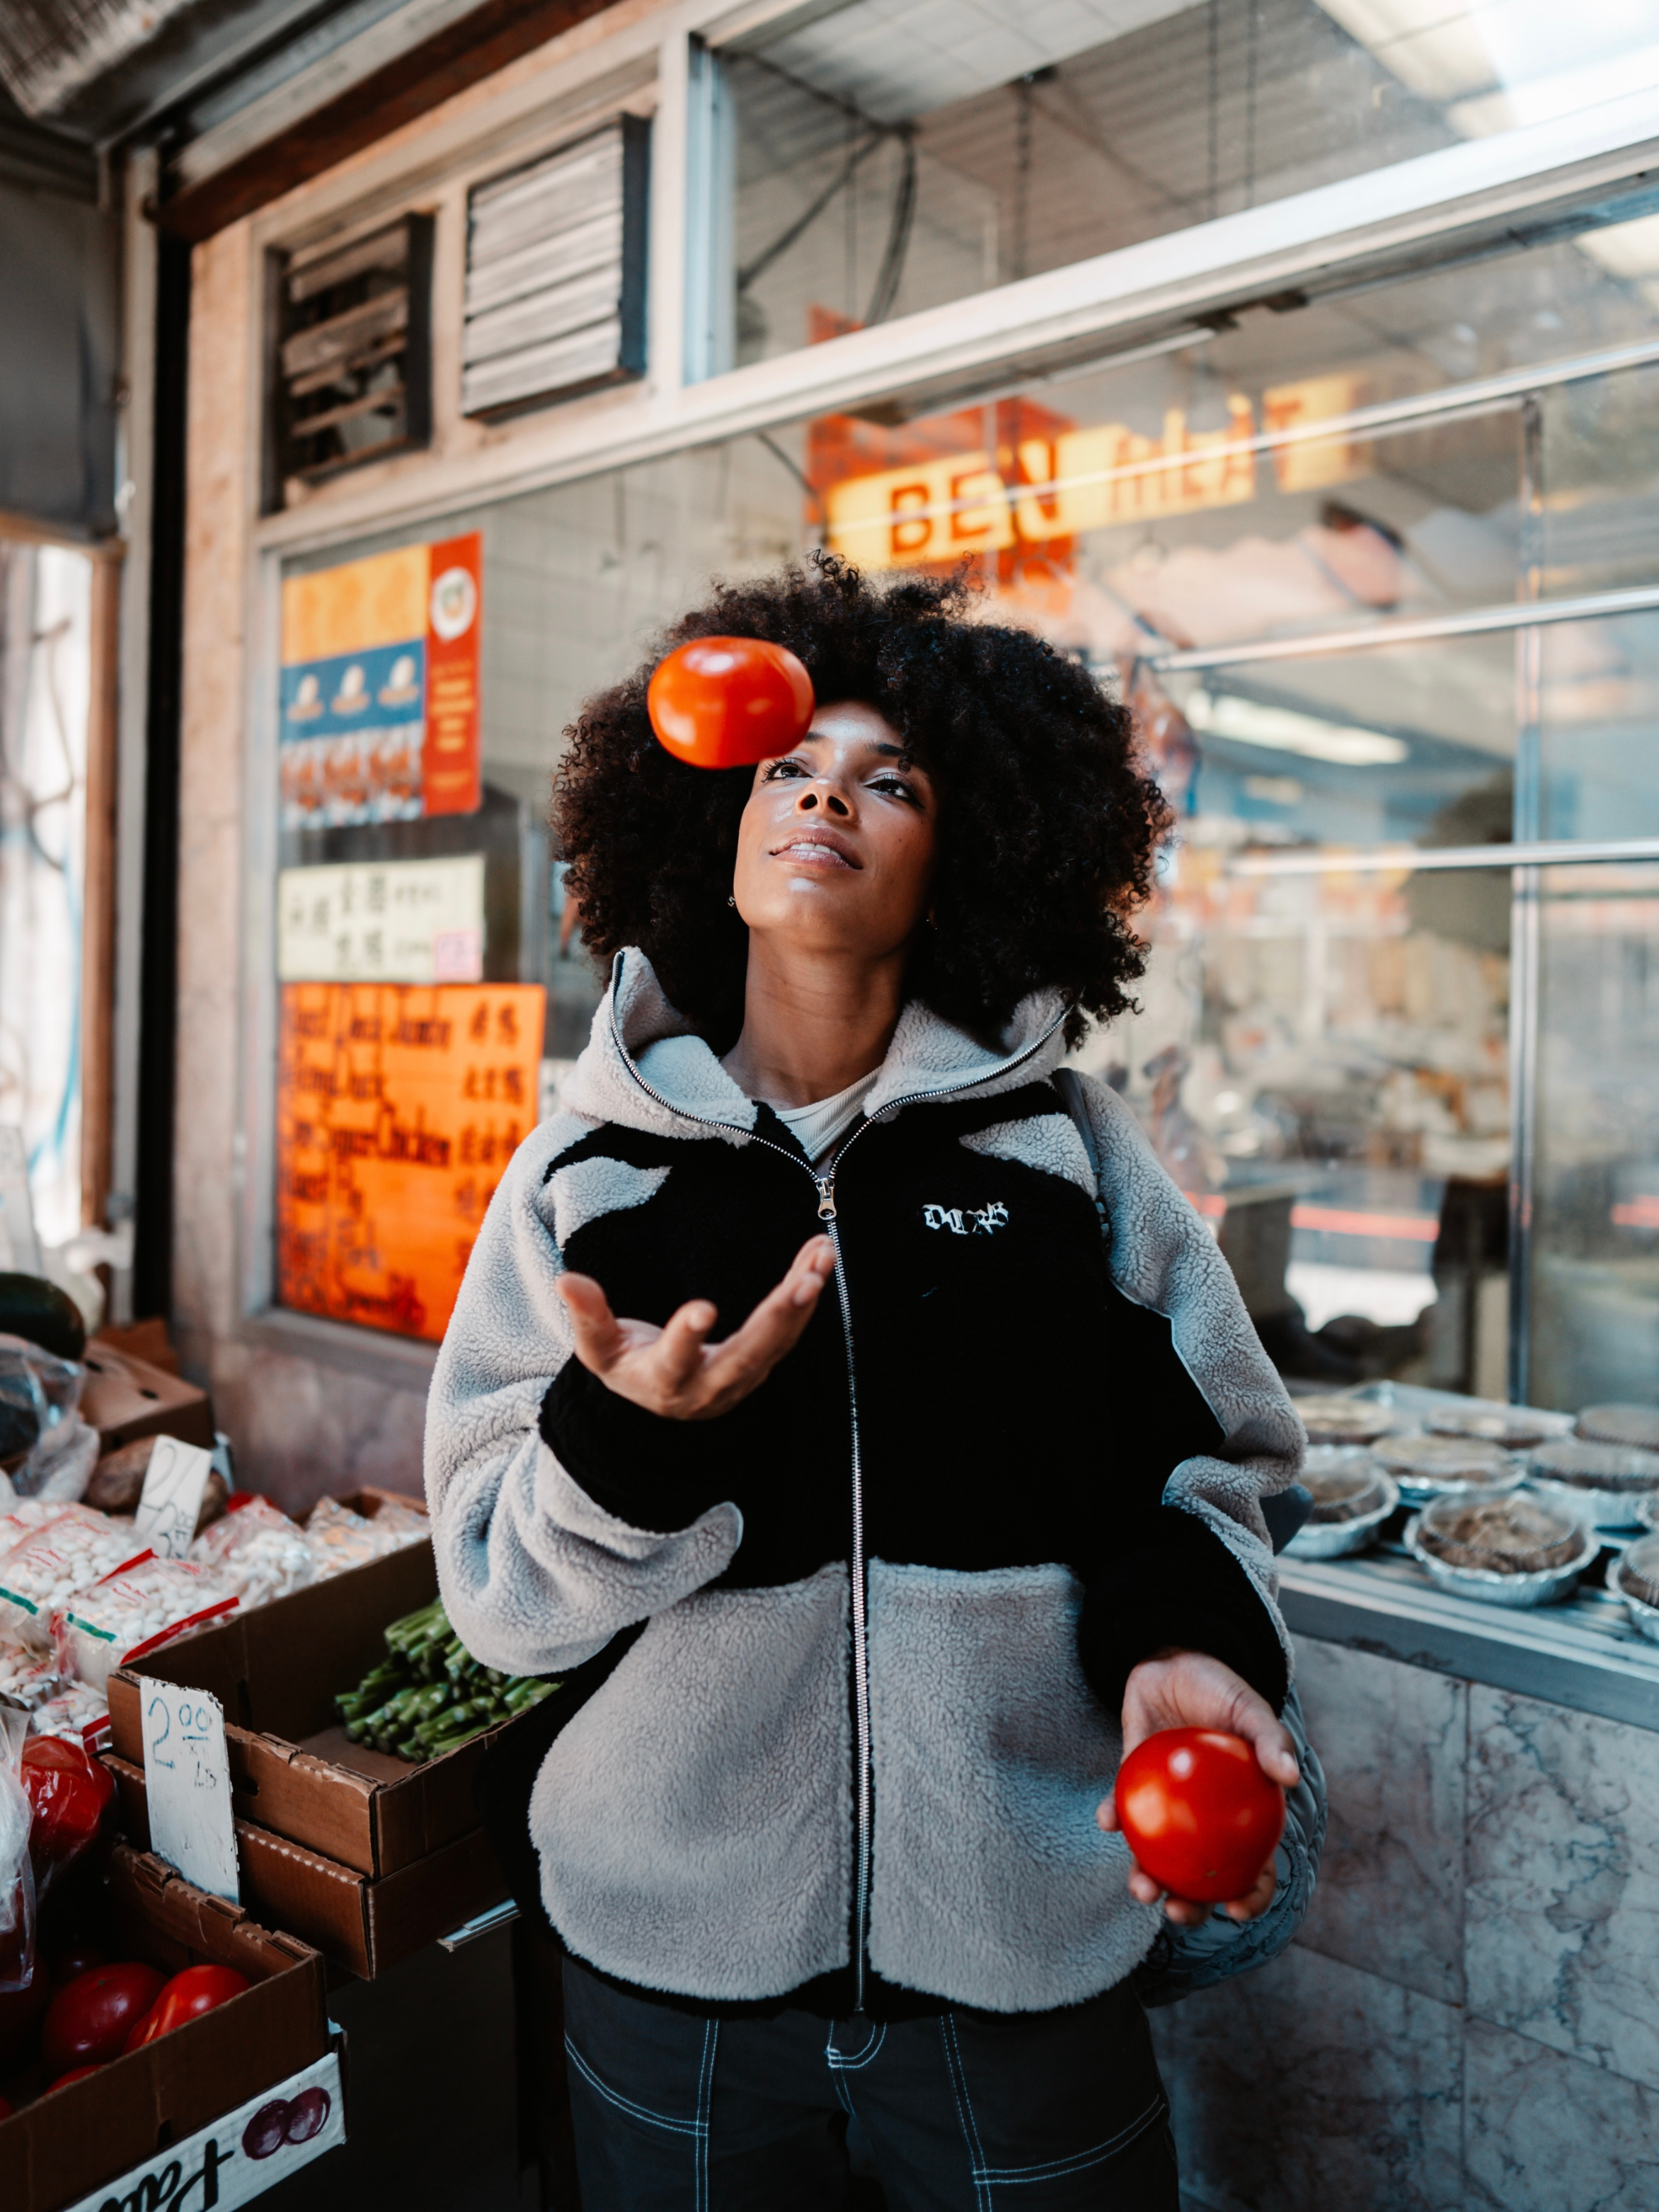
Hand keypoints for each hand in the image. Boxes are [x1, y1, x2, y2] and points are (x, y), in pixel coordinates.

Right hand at [555, 1237, 835, 1420]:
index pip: (675, 1362)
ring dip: (804, 1299)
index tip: (703, 1309)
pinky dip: (807, 1293)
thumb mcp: (598, 1349)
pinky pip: (791, 1329)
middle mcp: (709, 1385)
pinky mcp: (763, 1362)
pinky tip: (821, 1257)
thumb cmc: (626, 1366)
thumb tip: (566, 1280)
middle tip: (805, 1282)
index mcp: (663, 1380)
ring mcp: (742, 1377)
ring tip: (823, 1255)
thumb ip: (587, 1317)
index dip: (686, 1338)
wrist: (660, 1402)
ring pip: (779, 1342)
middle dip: (777, 1318)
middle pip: (747, 1355)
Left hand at [1097, 1648, 1298, 1927]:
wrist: (1172, 1661)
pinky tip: (1108, 1820)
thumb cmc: (1220, 1690)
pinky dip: (1113, 1817)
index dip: (1250, 1896)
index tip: (1236, 1909)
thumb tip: (1291, 1777)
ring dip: (1146, 1878)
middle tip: (1177, 1910)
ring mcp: (1168, 1808)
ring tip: (1141, 1885)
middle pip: (1200, 1880)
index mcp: (1242, 1815)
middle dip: (1189, 1908)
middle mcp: (1204, 1821)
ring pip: (1157, 1859)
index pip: (1254, 1868)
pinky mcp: (1133, 1787)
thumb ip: (1270, 1739)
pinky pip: (1122, 1810)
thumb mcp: (1248, 1709)